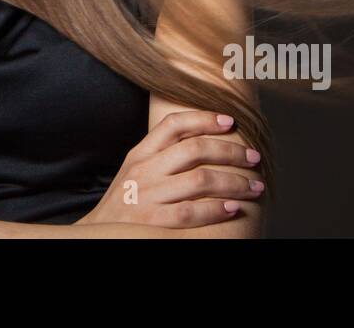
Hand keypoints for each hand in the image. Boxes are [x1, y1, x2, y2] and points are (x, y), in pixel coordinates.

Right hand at [75, 110, 263, 227]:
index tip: (230, 121)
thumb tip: (203, 141)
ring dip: (234, 183)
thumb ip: (160, 155)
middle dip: (231, 152)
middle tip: (254, 157)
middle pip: (194, 150)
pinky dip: (216, 210)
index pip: (173, 124)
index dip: (204, 118)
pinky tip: (233, 209)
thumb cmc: (124, 202)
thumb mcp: (134, 171)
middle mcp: (143, 171)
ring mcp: (147, 196)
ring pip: (199, 180)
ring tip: (254, 187)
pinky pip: (190, 213)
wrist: (99, 234)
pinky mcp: (152, 222)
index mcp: (140, 154)